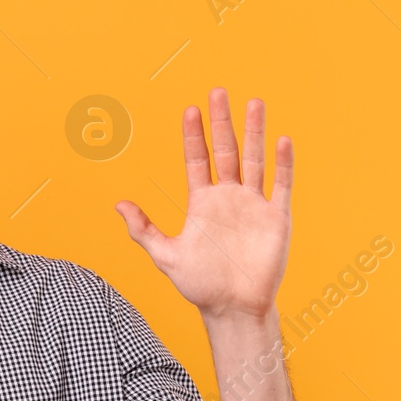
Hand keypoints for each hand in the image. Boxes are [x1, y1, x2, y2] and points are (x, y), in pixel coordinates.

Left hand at [115, 87, 292, 322]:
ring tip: (253, 103)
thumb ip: (143, 229)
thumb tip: (117, 205)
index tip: (190, 109)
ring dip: (254, 132)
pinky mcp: (276, 217)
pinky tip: (282, 141)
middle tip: (218, 91)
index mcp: (202, 202)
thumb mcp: (165, 255)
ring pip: (255, 159)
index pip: (197, 159)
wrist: (232, 309)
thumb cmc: (199, 285)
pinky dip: (283, 163)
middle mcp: (228, 197)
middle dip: (222, 122)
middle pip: (226, 150)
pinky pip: (281, 185)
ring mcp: (253, 205)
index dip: (193, 135)